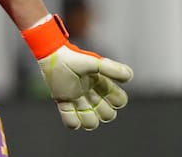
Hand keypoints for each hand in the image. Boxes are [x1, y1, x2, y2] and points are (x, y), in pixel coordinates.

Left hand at [23, 15, 133, 129]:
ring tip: (79, 105)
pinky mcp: (64, 103)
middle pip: (108, 115)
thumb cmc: (74, 58)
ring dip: (88, 119)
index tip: (106, 90)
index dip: (117, 101)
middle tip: (92, 98)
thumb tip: (130, 77)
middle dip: (102, 111)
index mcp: (102, 83)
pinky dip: (72, 122)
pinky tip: (69, 107)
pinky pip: (71, 123)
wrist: (52, 56)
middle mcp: (92, 94)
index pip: (119, 101)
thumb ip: (111, 69)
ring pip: (91, 123)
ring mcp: (78, 100)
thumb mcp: (94, 62)